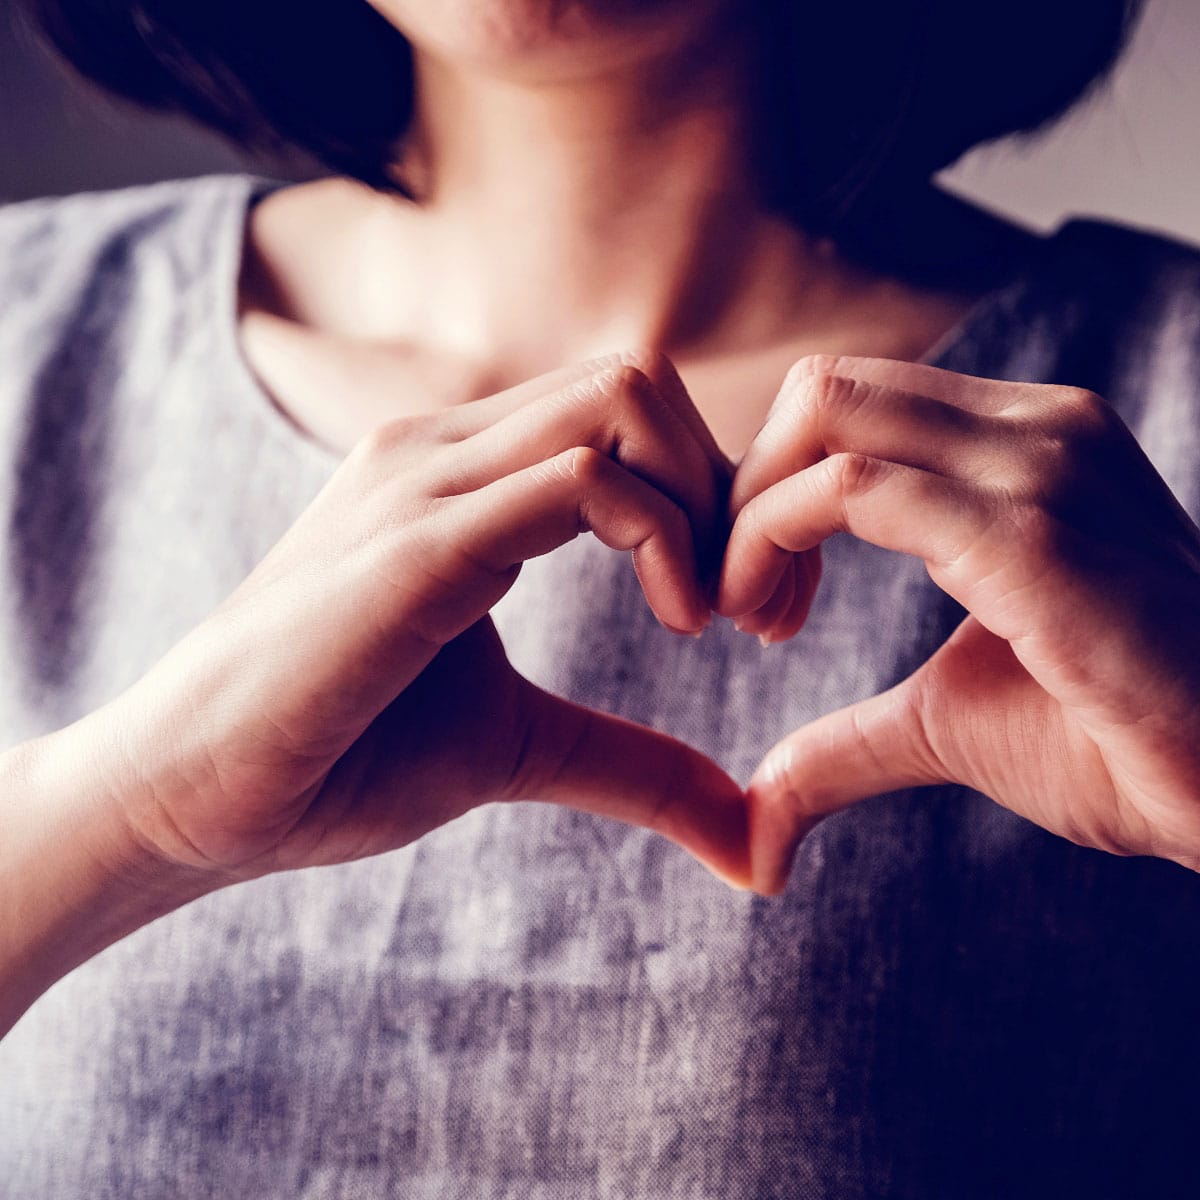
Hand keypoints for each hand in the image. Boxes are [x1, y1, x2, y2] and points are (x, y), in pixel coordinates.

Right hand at [99, 352, 750, 889]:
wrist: (191, 795)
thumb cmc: (340, 756)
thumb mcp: (520, 746)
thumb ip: (632, 763)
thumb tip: (746, 832)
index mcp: (461, 476)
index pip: (626, 413)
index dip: (714, 495)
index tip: (746, 605)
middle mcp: (441, 450)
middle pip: (640, 382)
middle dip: (729, 485)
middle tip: (753, 607)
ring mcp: (422, 481)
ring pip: (622, 400)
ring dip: (707, 502)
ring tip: (714, 615)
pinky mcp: (415, 542)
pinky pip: (579, 480)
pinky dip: (662, 537)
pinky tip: (676, 622)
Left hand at [719, 355, 1199, 891]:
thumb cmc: (1113, 745)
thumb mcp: (947, 721)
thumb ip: (845, 739)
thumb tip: (758, 807)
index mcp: (1023, 447)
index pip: (850, 405)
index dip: (772, 488)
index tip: (758, 594)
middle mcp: (1034, 429)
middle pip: (824, 390)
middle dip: (745, 487)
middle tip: (736, 600)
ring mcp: (1041, 467)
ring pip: (827, 416)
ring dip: (750, 514)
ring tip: (752, 617)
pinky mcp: (1031, 533)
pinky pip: (851, 488)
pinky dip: (772, 538)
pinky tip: (771, 622)